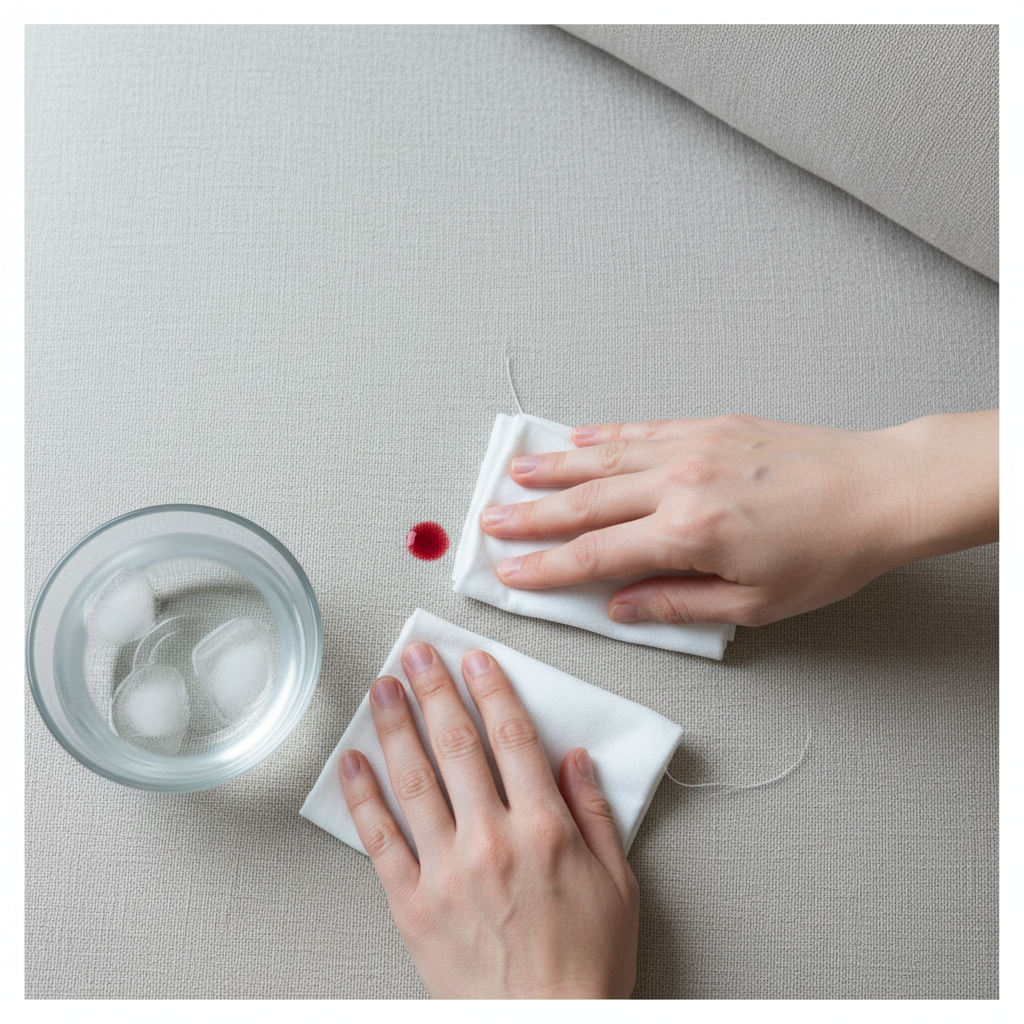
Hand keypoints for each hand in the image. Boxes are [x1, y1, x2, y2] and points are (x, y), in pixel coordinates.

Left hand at [338, 644, 638, 998]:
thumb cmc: (586, 968)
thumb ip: (597, 815)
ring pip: (414, 780)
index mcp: (544, 829)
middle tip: (418, 654)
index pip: (512, 737)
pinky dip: (363, 797)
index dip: (491, 690)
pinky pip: (381, 840)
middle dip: (435, 690)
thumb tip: (577, 759)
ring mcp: (447, 871)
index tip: (475, 660)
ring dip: (396, 726)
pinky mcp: (413, 905)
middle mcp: (492, 839)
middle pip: (457, 745)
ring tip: (382, 688)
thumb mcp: (618, 885)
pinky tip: (352, 762)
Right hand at [480, 411, 997, 626]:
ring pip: (604, 459)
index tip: (510, 572)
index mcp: (689, 534)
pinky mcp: (710, 425)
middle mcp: (680, 483)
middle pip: (586, 501)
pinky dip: (603, 436)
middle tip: (490, 522)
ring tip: (514, 474)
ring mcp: (692, 447)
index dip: (546, 567)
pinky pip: (641, 430)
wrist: (880, 490)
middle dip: (531, 515)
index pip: (595, 554)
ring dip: (554, 468)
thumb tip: (620, 607)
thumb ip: (678, 605)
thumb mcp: (754, 604)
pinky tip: (577, 439)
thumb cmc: (828, 553)